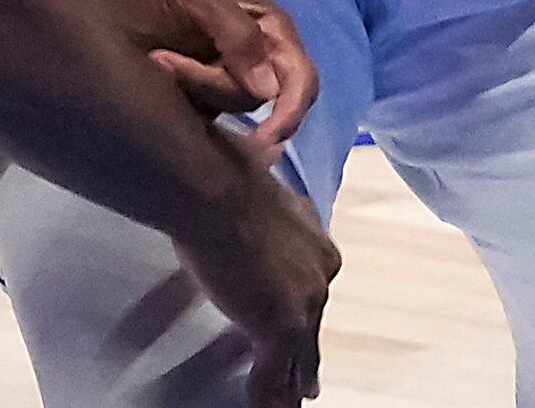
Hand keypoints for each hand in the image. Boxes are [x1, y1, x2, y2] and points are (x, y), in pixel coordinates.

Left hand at [79, 0, 317, 148]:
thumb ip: (237, 33)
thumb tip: (268, 89)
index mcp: (266, 25)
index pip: (300, 75)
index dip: (291, 108)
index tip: (265, 135)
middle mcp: (253, 57)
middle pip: (266, 101)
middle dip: (220, 90)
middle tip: (170, 69)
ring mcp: (222, 81)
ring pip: (230, 110)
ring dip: (192, 88)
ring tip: (154, 58)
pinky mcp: (192, 100)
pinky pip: (202, 121)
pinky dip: (183, 105)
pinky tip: (155, 78)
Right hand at [177, 132, 341, 405]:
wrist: (215, 188)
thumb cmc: (225, 178)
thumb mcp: (261, 182)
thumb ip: (268, 186)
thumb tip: (271, 152)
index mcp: (315, 242)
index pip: (313, 289)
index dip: (305, 311)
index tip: (302, 324)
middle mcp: (319, 274)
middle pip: (312, 328)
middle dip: (307, 356)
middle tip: (310, 385)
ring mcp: (304, 304)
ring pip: (300, 359)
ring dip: (292, 385)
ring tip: (293, 403)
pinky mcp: (281, 330)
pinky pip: (274, 379)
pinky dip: (267, 399)